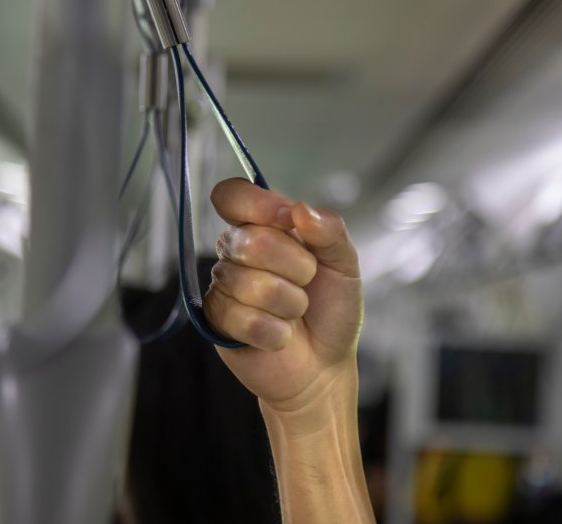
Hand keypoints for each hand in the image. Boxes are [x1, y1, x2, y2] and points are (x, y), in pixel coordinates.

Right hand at [202, 178, 363, 424]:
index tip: (286, 218)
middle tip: (308, 282)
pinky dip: (273, 331)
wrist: (325, 365)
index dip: (255, 203)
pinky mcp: (216, 320)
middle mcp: (238, 251)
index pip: (233, 195)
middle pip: (248, 239)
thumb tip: (299, 209)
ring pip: (246, 282)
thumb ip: (329, 231)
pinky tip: (281, 336)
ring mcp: (224, 285)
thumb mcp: (345, 265)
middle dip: (293, 265)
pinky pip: (238, 316)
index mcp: (266, 227)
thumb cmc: (332, 311)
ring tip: (296, 313)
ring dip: (287, 303)